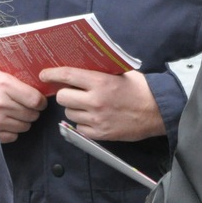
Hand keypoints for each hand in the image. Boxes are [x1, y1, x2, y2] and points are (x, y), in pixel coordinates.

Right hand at [0, 65, 46, 142]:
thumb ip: (17, 78)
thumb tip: (40, 83)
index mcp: (4, 85)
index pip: (35, 100)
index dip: (41, 101)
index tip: (39, 100)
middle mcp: (0, 104)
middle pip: (32, 115)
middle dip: (32, 111)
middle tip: (26, 106)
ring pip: (24, 126)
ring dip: (23, 121)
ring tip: (15, 112)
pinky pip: (13, 136)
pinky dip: (12, 130)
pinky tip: (6, 121)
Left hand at [39, 69, 164, 141]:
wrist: (157, 112)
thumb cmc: (140, 90)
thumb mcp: (121, 73)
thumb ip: (99, 72)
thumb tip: (77, 69)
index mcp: (100, 82)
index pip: (67, 75)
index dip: (52, 74)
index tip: (44, 74)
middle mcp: (95, 101)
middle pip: (63, 97)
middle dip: (65, 94)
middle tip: (73, 92)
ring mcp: (96, 119)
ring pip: (69, 113)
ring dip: (74, 109)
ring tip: (87, 106)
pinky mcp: (100, 134)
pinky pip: (79, 127)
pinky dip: (83, 123)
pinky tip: (94, 118)